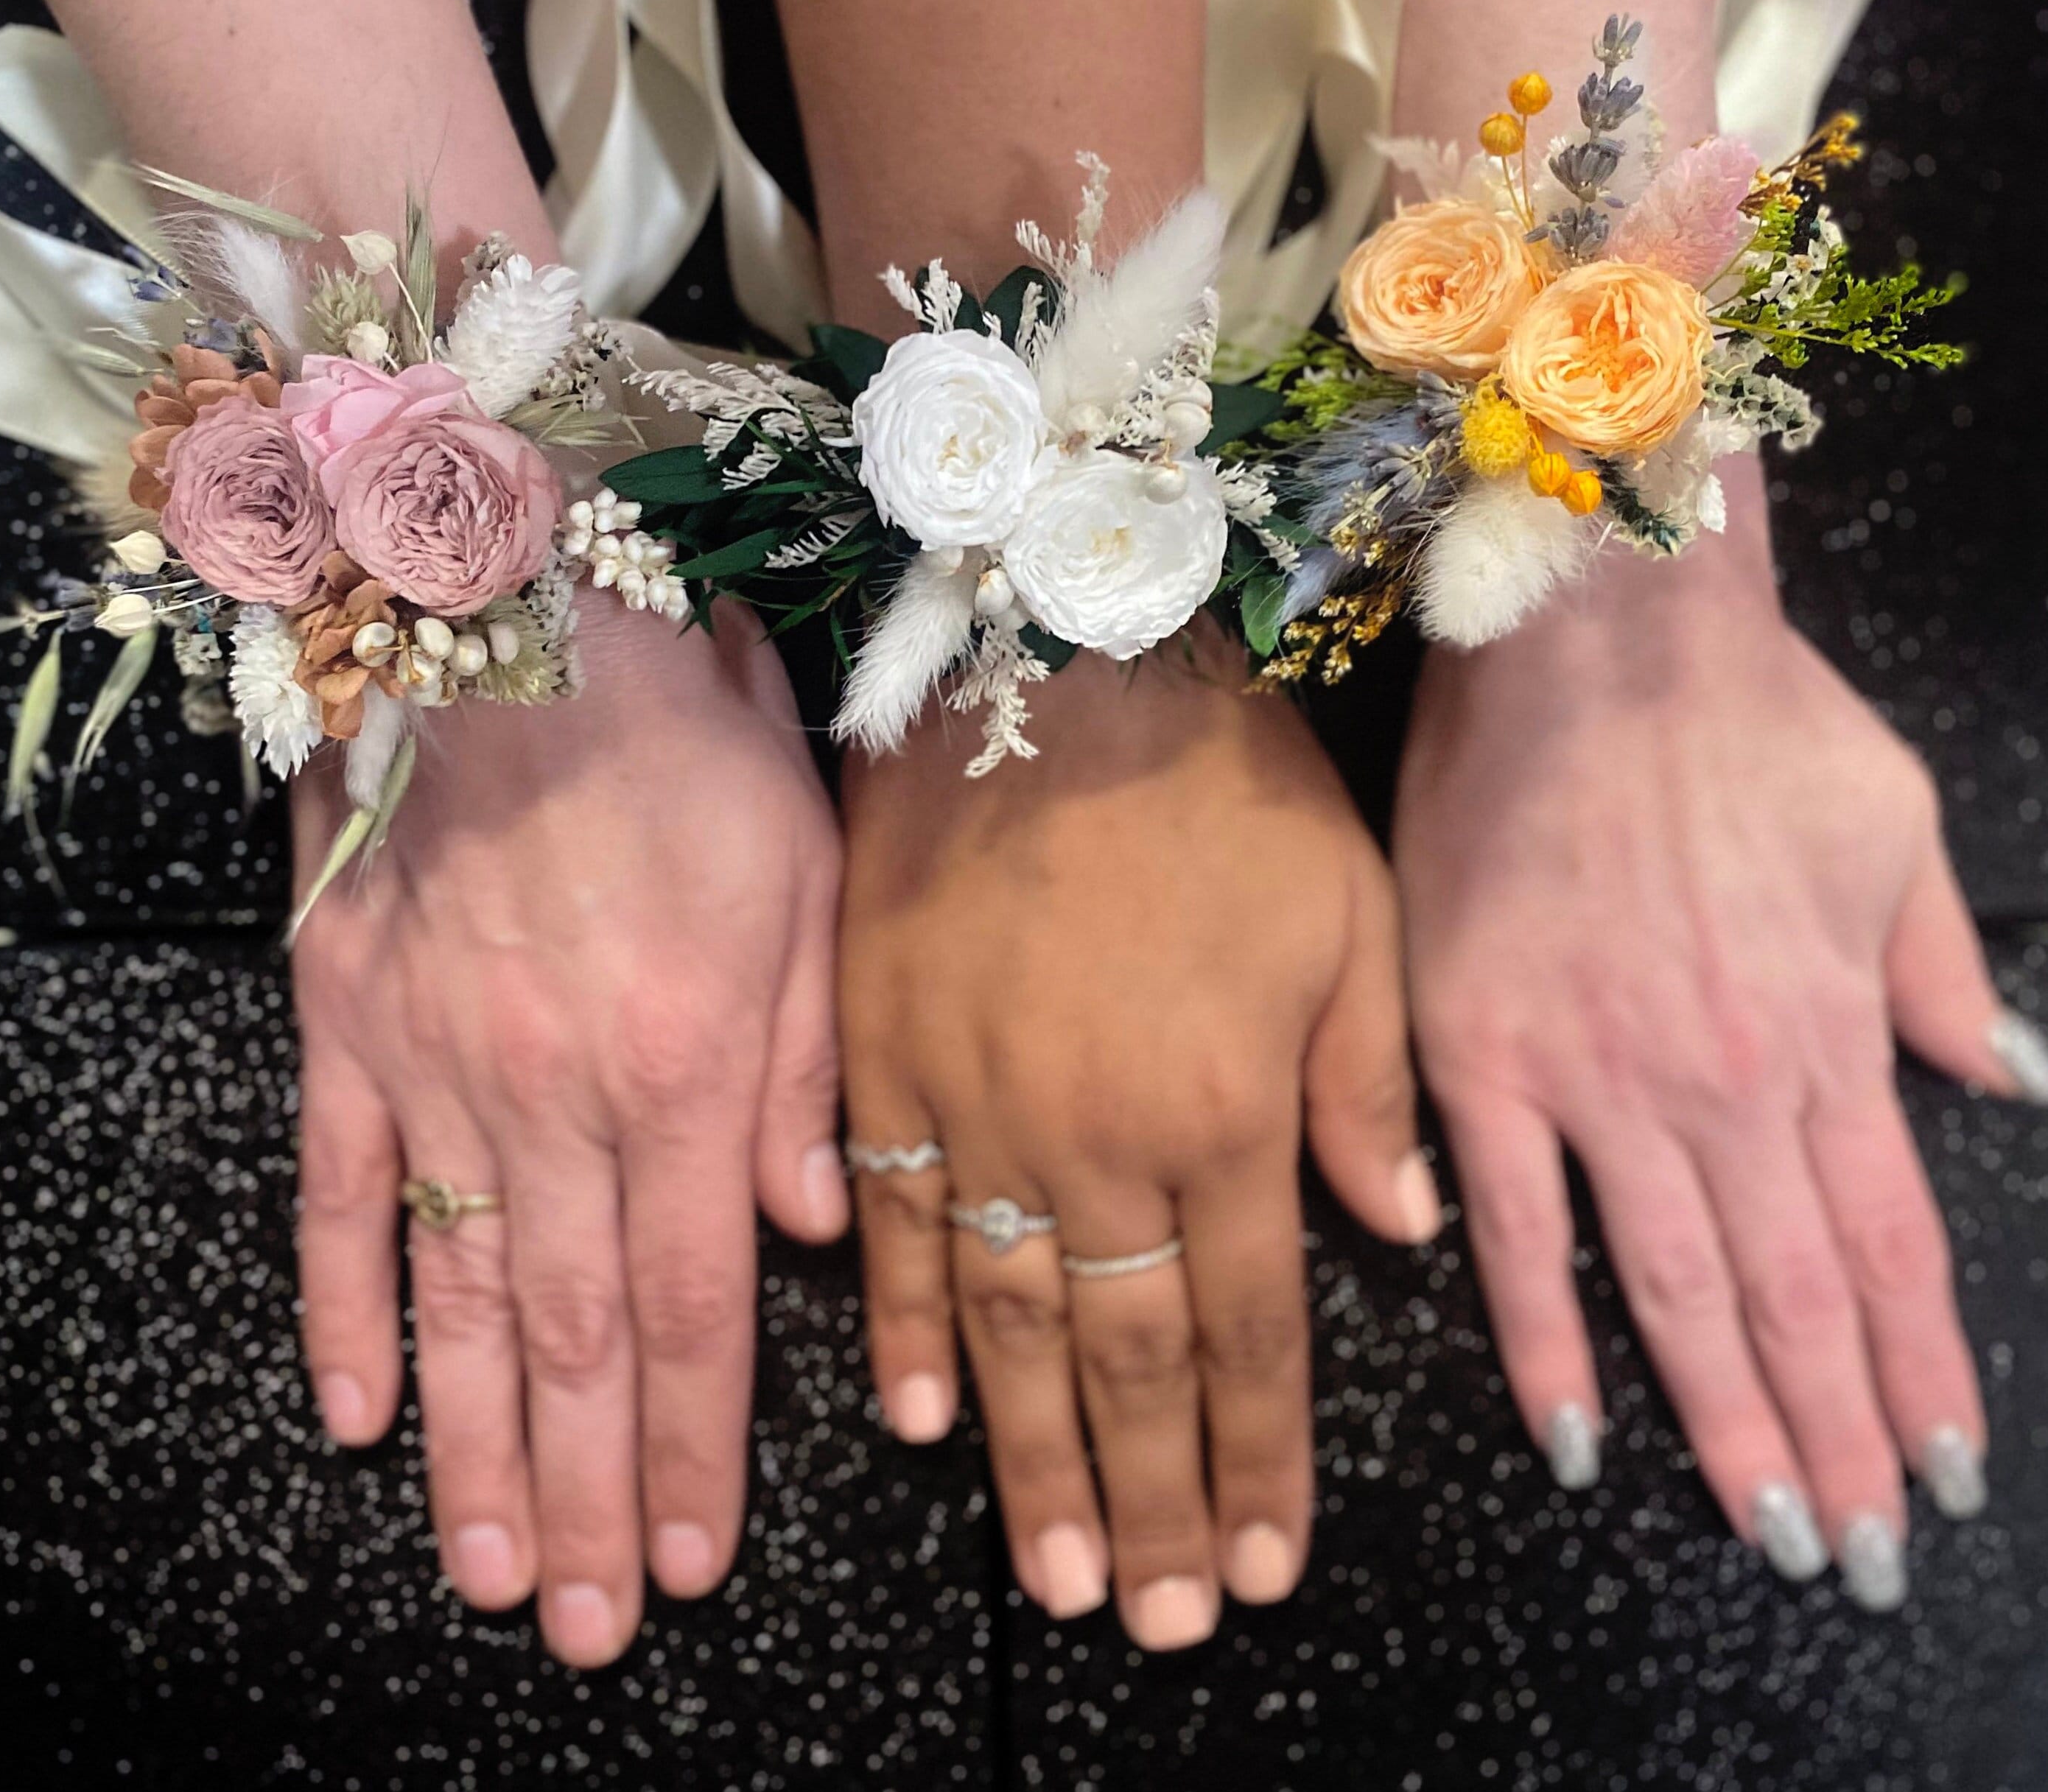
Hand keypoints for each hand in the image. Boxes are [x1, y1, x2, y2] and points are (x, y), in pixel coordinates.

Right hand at [289, 593, 844, 1666]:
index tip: (702, 1557)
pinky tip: (356, 1415)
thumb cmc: (690, 738)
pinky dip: (345, 1307)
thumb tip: (808, 1228)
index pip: (698, 1302)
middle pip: (574, 1336)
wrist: (518, 610)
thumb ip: (813, 1069)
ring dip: (478, 1451)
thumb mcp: (808, 881)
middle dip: (597, 1494)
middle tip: (601, 1629)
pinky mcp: (346, 1019)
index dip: (700, 1443)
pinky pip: (339, 1191)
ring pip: (457, 1299)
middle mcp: (556, 1096)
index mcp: (686, 1065)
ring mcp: (437, 1066)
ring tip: (501, 1575)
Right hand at [839, 624, 1426, 1648]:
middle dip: (1156, 1504)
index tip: (1265, 1567)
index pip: (1251, 1333)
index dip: (1260, 1461)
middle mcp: (1094, 1141)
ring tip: (1060, 1582)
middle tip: (1161, 1622)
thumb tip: (1402, 1233)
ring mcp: (973, 1109)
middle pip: (1128, 1362)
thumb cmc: (1222, 781)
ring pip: (1009, 1328)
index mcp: (1223, 1112)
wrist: (1052, 660)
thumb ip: (1371, 1087)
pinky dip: (906, 1331)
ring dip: (1034, 1466)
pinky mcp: (881, 1061)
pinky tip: (918, 1419)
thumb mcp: (1353, 915)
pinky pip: (897, 1229)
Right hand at [1394, 461, 2020, 1609]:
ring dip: (1725, 1420)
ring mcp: (1597, 1077)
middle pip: (1794, 1296)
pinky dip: (1548, 1334)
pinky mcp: (1481, 1055)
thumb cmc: (1746, 717)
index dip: (1918, 1374)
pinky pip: (1516, 1224)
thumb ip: (1938, 966)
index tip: (1941, 1476)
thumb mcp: (1897, 824)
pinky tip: (1580, 1432)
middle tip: (1852, 1558)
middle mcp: (1724, 1081)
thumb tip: (1995, 1076)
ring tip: (1765, 1528)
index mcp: (1826, 1030)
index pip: (1888, 1245)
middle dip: (1836, 1440)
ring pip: (1675, 1286)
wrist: (1593, 637)